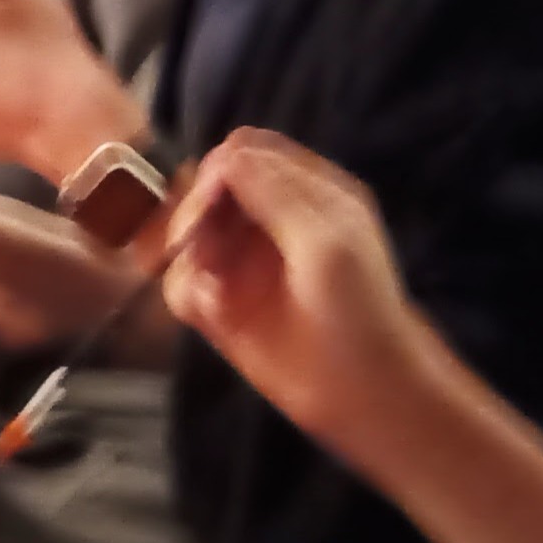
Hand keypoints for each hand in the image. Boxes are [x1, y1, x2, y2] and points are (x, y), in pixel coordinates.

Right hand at [157, 130, 444, 452]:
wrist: (361, 390)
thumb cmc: (357, 308)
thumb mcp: (324, 237)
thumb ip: (272, 190)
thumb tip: (220, 158)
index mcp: (305, 191)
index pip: (247, 152)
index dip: (223, 167)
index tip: (213, 198)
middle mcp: (268, 220)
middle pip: (207, 188)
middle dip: (197, 211)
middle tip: (200, 247)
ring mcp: (241, 263)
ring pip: (187, 234)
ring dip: (189, 254)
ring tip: (212, 288)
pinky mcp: (220, 308)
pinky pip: (181, 285)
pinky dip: (187, 292)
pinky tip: (212, 311)